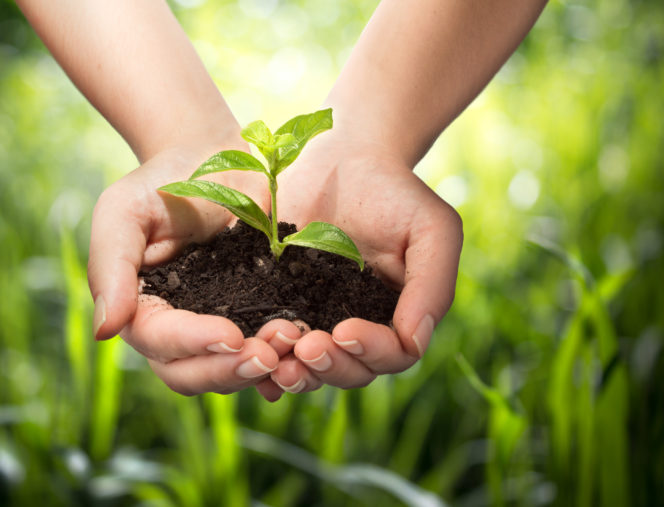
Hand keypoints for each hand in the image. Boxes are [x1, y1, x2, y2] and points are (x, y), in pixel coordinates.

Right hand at [89, 145, 287, 394]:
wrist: (216, 158)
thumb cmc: (163, 181)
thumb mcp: (123, 213)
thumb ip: (111, 268)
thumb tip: (106, 331)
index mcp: (141, 309)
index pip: (159, 341)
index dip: (193, 344)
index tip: (231, 334)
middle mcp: (176, 329)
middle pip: (191, 374)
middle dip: (229, 370)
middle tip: (268, 355)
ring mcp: (217, 325)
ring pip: (229, 370)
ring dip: (260, 367)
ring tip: (293, 343)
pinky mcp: (253, 316)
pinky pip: (264, 350)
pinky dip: (282, 359)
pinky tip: (305, 351)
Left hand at [256, 130, 462, 397]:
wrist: (343, 157)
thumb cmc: (395, 192)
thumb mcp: (431, 229)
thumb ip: (432, 285)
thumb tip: (414, 341)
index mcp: (397, 316)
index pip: (392, 355)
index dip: (370, 352)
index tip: (344, 329)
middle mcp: (357, 325)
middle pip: (349, 371)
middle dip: (328, 367)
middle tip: (305, 348)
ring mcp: (316, 318)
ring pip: (309, 367)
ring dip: (295, 372)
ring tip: (276, 360)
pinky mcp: (278, 303)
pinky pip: (271, 344)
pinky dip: (262, 362)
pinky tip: (247, 357)